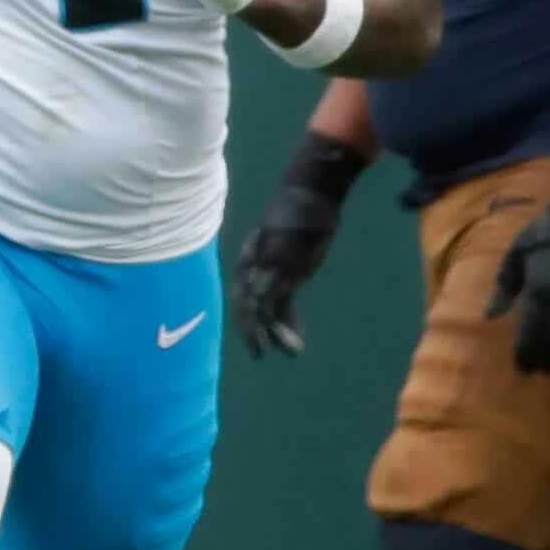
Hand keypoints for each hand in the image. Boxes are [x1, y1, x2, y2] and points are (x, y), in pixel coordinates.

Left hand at [234, 133, 368, 355]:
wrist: (308, 194)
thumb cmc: (303, 211)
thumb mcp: (293, 236)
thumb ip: (290, 250)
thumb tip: (301, 255)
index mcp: (251, 258)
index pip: (244, 291)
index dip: (248, 315)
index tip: (261, 332)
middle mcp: (253, 266)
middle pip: (242, 303)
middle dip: (248, 330)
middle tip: (258, 353)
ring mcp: (266, 270)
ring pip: (255, 311)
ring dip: (262, 336)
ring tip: (268, 355)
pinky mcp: (281, 273)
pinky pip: (274, 308)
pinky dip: (281, 330)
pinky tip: (294, 347)